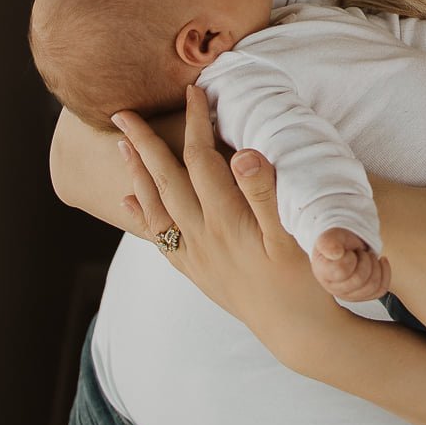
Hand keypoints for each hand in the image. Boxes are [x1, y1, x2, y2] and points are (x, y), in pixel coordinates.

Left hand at [111, 86, 343, 370]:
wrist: (298, 333)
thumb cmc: (304, 282)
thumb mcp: (292, 235)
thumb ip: (266, 193)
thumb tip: (245, 153)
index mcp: (226, 220)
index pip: (202, 160)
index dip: (197, 123)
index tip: (194, 91)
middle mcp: (203, 236)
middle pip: (165, 180)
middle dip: (144, 143)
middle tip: (121, 113)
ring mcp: (196, 256)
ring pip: (155, 208)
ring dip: (136, 174)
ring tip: (121, 147)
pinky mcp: (197, 272)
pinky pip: (160, 239)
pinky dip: (142, 216)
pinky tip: (131, 202)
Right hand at [312, 226, 390, 300]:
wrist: (344, 246)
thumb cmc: (337, 243)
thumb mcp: (330, 237)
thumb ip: (329, 243)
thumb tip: (336, 254)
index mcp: (324, 273)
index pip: (343, 270)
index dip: (351, 257)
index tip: (348, 250)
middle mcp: (334, 288)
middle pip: (359, 279)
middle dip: (365, 260)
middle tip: (360, 252)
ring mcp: (349, 295)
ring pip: (372, 286)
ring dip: (375, 265)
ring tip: (368, 257)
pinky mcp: (364, 296)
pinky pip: (381, 289)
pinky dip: (385, 272)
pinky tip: (380, 261)